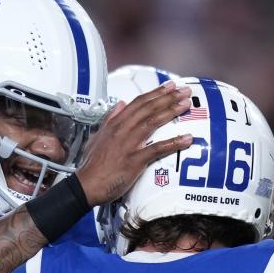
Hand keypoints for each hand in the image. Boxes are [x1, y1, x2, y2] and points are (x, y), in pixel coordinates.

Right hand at [75, 82, 192, 205]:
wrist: (86, 185)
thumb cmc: (92, 165)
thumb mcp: (97, 137)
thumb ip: (110, 120)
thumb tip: (119, 105)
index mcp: (115, 124)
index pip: (138, 103)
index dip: (155, 93)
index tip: (169, 87)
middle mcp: (122, 130)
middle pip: (148, 108)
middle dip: (168, 97)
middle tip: (184, 91)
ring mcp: (129, 144)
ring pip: (153, 122)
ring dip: (171, 111)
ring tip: (186, 104)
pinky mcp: (135, 160)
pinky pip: (158, 149)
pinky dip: (173, 143)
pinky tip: (187, 139)